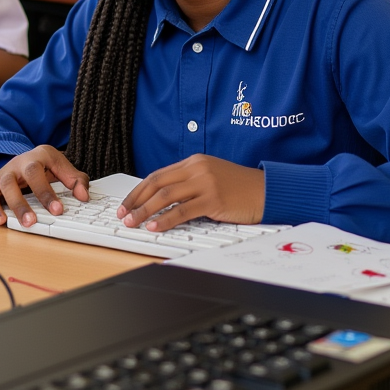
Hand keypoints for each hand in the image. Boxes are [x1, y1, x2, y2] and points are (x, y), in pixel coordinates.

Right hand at [0, 146, 89, 227]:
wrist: (28, 157)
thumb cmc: (46, 166)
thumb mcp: (63, 168)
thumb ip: (76, 180)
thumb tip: (83, 196)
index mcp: (40, 154)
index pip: (40, 172)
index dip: (47, 192)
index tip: (58, 210)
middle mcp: (21, 161)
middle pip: (21, 178)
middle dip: (29, 200)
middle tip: (34, 221)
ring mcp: (6, 171)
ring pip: (5, 185)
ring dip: (14, 206)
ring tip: (24, 223)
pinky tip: (2, 221)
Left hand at [117, 155, 264, 231]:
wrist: (264, 190)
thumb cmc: (238, 187)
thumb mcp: (210, 177)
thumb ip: (188, 183)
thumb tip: (161, 200)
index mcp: (194, 162)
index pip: (157, 175)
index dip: (138, 190)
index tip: (126, 204)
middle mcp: (197, 168)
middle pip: (157, 183)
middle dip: (136, 200)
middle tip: (124, 214)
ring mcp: (205, 182)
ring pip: (166, 196)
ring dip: (145, 211)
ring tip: (133, 223)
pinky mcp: (214, 199)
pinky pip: (183, 211)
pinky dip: (165, 220)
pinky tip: (155, 227)